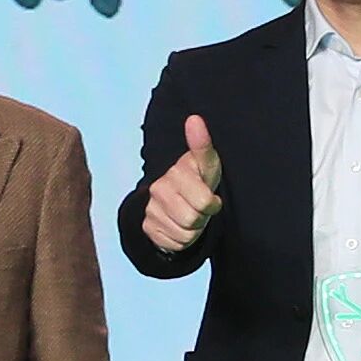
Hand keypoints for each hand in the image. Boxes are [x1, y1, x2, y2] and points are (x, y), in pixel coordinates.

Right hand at [140, 113, 223, 254]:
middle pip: (194, 219)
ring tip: (191, 213)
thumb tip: (194, 118)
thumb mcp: (207, 164)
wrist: (177, 200)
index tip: (212, 200)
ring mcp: (151, 209)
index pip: (204, 201)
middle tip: (201, 207)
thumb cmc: (198, 179)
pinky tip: (180, 224)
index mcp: (176, 172)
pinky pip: (174, 242)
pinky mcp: (147, 227)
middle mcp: (159, 189)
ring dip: (194, 228)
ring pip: (185, 233)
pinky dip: (182, 239)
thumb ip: (202, 145)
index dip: (212, 204)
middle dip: (204, 217)